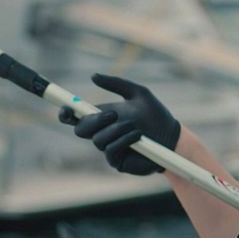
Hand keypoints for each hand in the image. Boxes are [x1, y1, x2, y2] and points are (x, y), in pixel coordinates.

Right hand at [59, 73, 180, 174]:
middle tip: (111, 114)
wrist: (172, 136)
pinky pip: (110, 150)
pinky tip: (137, 135)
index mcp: (102, 117)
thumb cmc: (156, 115)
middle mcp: (102, 133)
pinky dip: (123, 140)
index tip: (66, 108)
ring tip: (134, 125)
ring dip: (116, 130)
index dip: (66, 113)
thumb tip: (94, 76)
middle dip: (93, 121)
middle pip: (80, 130)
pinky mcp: (117, 162)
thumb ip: (116, 84)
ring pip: (98, 140)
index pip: (76, 117)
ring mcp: (108, 148)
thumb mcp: (138, 93)